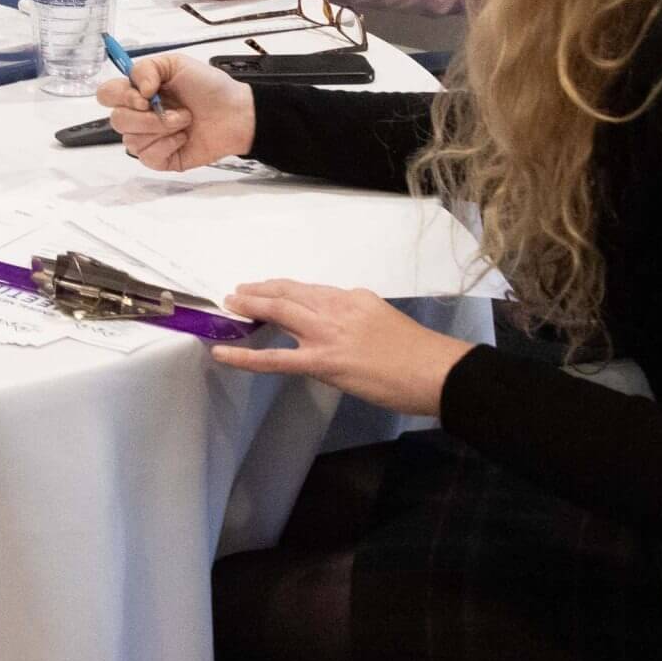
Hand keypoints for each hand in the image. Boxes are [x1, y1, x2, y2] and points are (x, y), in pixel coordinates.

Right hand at [95, 54, 255, 169]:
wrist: (236, 113)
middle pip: (116, 120)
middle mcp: (139, 115)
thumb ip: (148, 68)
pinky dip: (167, 146)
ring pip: (130, 141)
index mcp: (138, 92)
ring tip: (183, 122)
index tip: (146, 96)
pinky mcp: (160, 159)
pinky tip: (182, 139)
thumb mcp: (177, 64)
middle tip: (173, 111)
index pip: (107, 95)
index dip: (120, 96)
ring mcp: (148, 138)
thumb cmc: (210, 88)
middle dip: (147, 117)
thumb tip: (138, 90)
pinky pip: (147, 157)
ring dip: (162, 129)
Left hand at [208, 280, 474, 416]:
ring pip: (279, 312)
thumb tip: (338, 328)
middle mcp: (337, 307)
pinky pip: (275, 358)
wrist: (438, 371)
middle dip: (260, 291)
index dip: (285, 290)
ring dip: (250, 307)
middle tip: (237, 292)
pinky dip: (245, 356)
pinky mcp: (324, 361)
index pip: (311, 290)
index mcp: (354, 298)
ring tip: (228, 307)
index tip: (268, 289)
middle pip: (290, 293)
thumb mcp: (385, 320)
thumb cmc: (420, 354)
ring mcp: (328, 333)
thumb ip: (358, 318)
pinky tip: (223, 353)